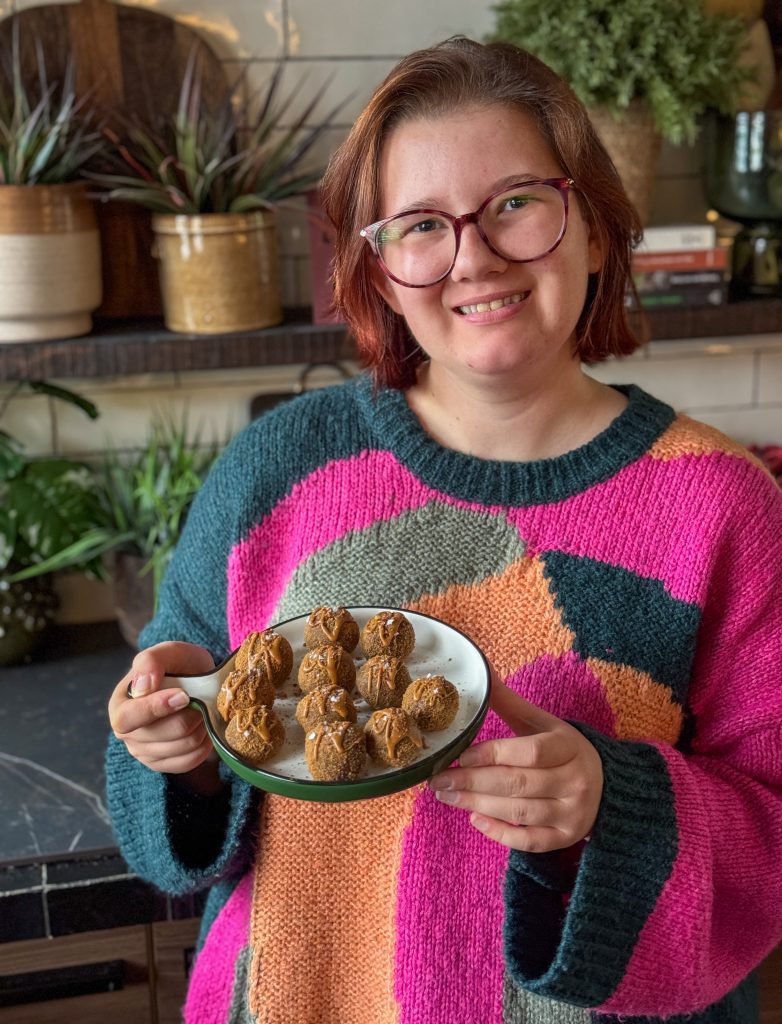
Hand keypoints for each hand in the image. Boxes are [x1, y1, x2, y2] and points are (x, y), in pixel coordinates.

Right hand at [108, 641, 221, 790]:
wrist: (195, 682)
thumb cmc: (178, 665)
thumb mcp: (168, 652)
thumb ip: (151, 661)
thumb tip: (142, 687)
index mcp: (120, 705)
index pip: (128, 718)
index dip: (156, 708)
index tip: (184, 695)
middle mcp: (127, 733)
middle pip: (162, 734)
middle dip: (188, 715)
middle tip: (199, 699)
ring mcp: (144, 752)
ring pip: (182, 747)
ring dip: (200, 727)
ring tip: (202, 710)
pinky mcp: (164, 764)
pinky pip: (190, 761)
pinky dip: (204, 743)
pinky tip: (203, 726)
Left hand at [428, 672, 602, 851]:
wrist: (606, 786)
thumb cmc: (563, 750)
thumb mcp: (542, 723)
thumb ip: (510, 703)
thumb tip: (482, 673)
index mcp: (569, 746)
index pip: (530, 752)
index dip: (494, 754)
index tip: (461, 755)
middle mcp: (575, 781)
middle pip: (518, 784)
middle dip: (473, 782)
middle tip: (438, 780)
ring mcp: (572, 813)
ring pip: (519, 813)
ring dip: (477, 805)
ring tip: (447, 796)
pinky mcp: (566, 838)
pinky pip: (529, 841)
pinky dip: (500, 833)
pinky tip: (475, 819)